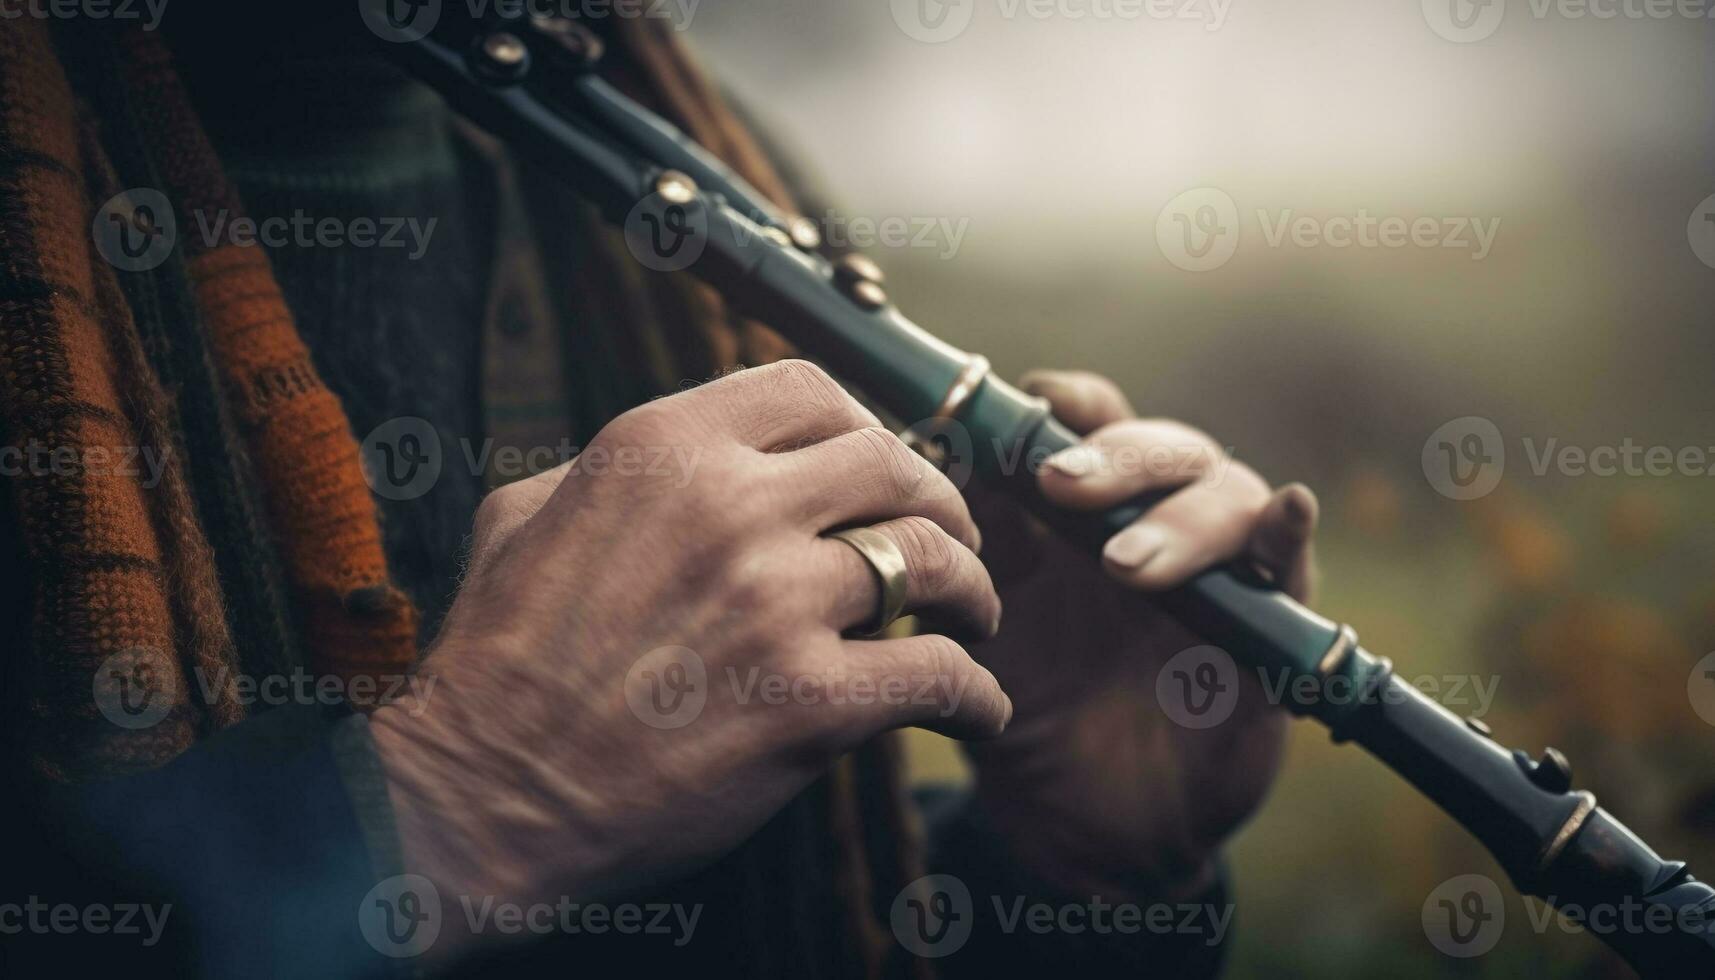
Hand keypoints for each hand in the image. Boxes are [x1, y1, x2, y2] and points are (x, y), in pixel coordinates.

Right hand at [368, 361, 1009, 935]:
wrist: (482, 797)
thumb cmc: (494, 661)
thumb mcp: (523, 517)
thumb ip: (610, 468)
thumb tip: (687, 460)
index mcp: (663, 448)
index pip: (809, 391)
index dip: (864, 425)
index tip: (881, 468)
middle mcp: (730, 506)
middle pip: (893, 464)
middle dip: (938, 498)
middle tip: (951, 537)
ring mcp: (776, 601)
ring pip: (933, 560)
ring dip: (971, 587)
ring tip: (974, 614)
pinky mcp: (811, 702)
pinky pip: (940, 675)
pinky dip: (974, 694)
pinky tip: (978, 707)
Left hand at [964, 369, 1317, 900]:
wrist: (1079, 826)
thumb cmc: (1028, 708)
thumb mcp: (980, 629)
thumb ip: (968, 550)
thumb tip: (930, 457)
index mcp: (1087, 509)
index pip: (1089, 420)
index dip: (1067, 401)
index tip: (1029, 399)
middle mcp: (1159, 521)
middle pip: (1160, 448)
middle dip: (1115, 460)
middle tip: (1061, 488)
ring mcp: (1220, 571)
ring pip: (1227, 496)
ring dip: (1179, 520)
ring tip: (1124, 568)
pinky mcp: (1272, 632)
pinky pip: (1294, 566)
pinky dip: (1292, 531)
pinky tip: (1289, 508)